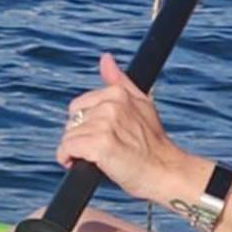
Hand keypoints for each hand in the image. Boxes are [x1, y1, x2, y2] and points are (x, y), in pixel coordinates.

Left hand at [57, 53, 191, 204]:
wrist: (165, 172)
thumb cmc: (153, 145)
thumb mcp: (142, 105)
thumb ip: (120, 81)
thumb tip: (105, 59)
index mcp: (118, 93)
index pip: (80, 106)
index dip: (86, 125)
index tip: (99, 137)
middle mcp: (111, 105)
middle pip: (72, 121)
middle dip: (80, 136)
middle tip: (99, 150)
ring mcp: (105, 123)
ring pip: (69, 136)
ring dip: (76, 151)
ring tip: (96, 159)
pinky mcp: (99, 144)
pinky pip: (67, 149)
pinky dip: (68, 159)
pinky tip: (80, 164)